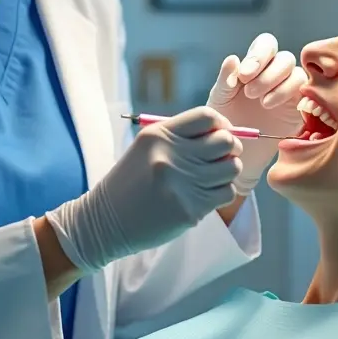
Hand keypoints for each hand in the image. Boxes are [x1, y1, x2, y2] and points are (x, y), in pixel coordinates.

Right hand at [45, 106, 242, 272]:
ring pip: (232, 168)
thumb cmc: (130, 183)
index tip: (219, 134)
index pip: (207, 117)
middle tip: (223, 157)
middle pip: (225, 141)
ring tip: (212, 178)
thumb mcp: (146, 149)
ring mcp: (182, 183)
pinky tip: (205, 196)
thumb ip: (181, 138)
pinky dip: (222, 193)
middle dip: (231, 148)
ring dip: (227, 172)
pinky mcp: (190, 209)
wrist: (106, 221)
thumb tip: (225, 134)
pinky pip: (226, 193)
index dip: (221, 124)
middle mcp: (172, 155)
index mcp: (160, 135)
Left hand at [207, 33, 306, 196]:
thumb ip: (226, 79)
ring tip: (261, 102)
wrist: (235, 149)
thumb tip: (233, 58)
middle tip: (250, 93)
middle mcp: (274, 74)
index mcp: (255, 65)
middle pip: (284, 58)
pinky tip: (270, 105)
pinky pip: (304, 92)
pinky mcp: (298, 107)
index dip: (258, 56)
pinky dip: (289, 94)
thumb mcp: (220, 99)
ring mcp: (288, 90)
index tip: (243, 75)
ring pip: (296, 73)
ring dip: (278, 85)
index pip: (266, 45)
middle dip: (268, 73)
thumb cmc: (226, 120)